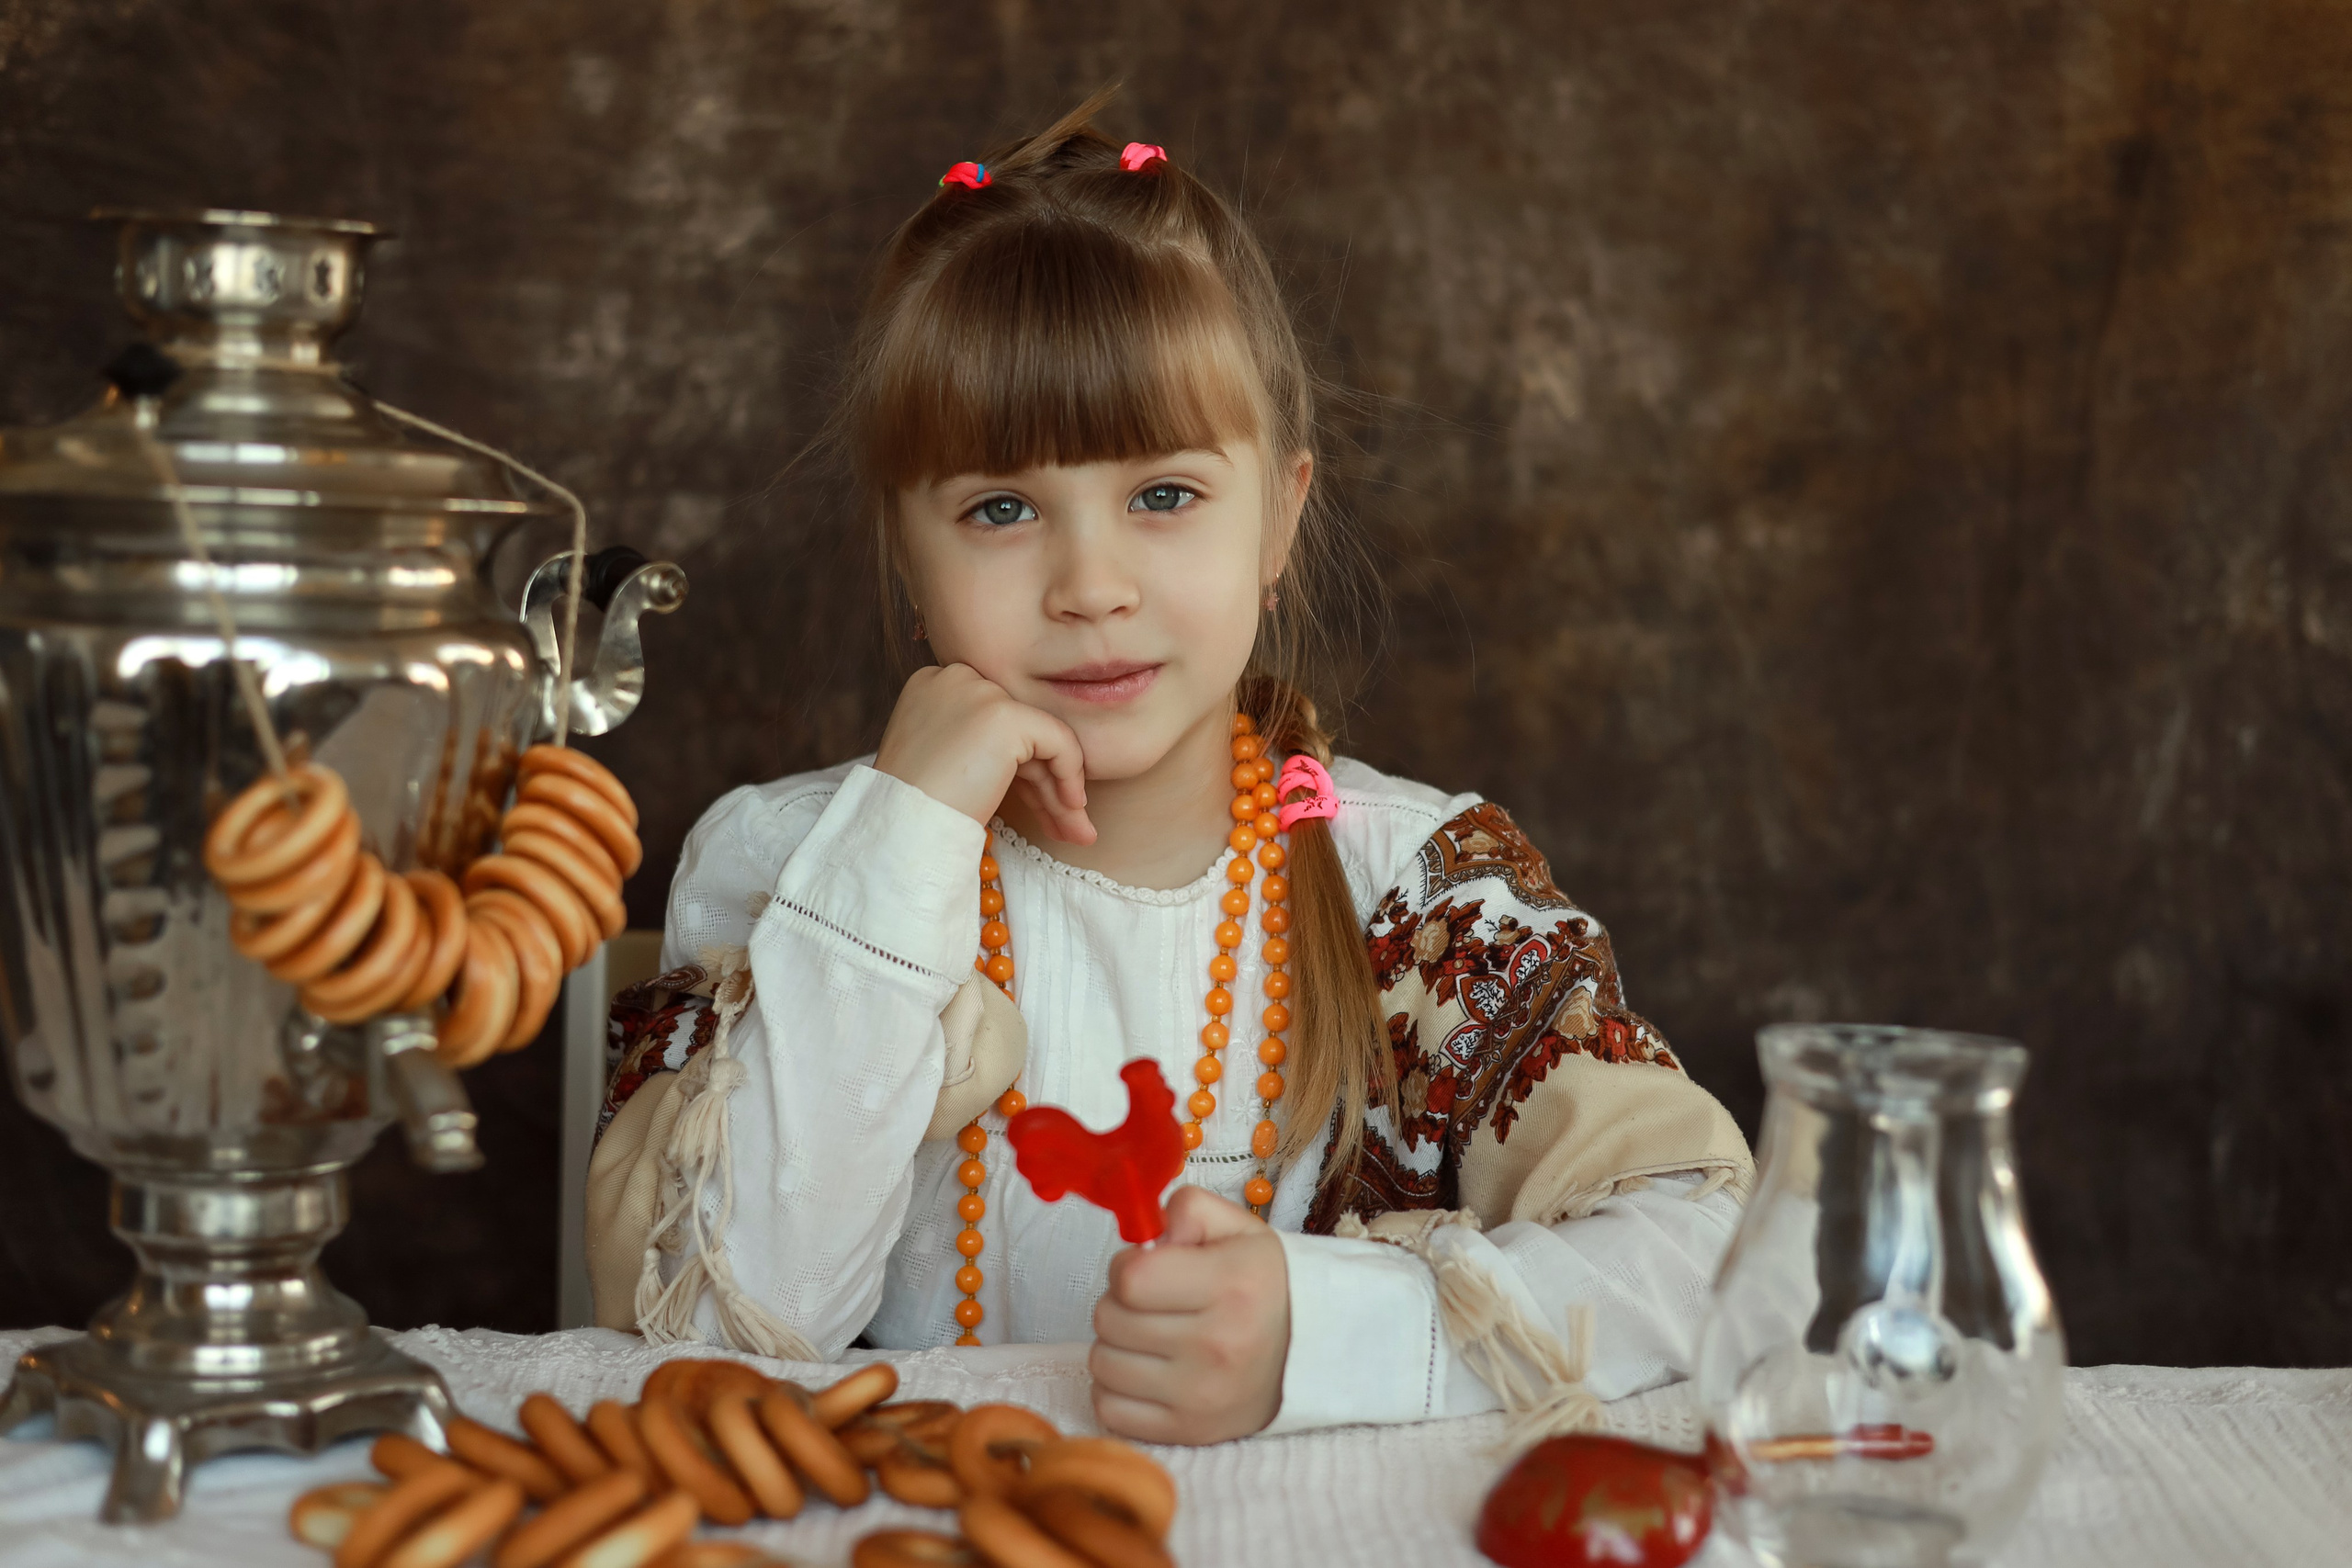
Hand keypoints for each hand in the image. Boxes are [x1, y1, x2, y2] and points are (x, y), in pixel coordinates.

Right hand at [874, 664, 1094, 842]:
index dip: (1023, 769)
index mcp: (934, 685)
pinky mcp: (1004, 715)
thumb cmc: (916, 808)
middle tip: (1066, 825)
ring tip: (1079, 834)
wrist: (901, 826)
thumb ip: (984, 749)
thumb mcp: (945, 763)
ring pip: (1042, 740)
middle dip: (1046, 784)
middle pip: (1020, 733)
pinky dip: (1070, 776)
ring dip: (1062, 792)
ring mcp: (980, 692)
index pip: (997, 723)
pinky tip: (1071, 810)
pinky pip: (1058, 741)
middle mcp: (955, 677)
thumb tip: (1042, 769)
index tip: (1035, 807)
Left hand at [1089, 1184, 1289, 1443]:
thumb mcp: (1239, 1230)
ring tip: (1151, 1337)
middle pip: (1109, 1320)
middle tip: (1152, 1303)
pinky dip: (1116, 1390)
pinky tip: (1146, 1373)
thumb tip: (1147, 1236)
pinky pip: (1109, 1410)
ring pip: (1102, 1365)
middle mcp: (1217, 1346)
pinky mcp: (1188, 1432)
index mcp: (1231, 1286)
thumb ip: (1189, 1209)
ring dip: (1117, 1346)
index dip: (1127, 1266)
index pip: (1131, 1279)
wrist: (1309, 1353)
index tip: (1148, 1267)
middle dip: (1120, 1303)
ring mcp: (1201, 1397)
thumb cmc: (1263, 1285)